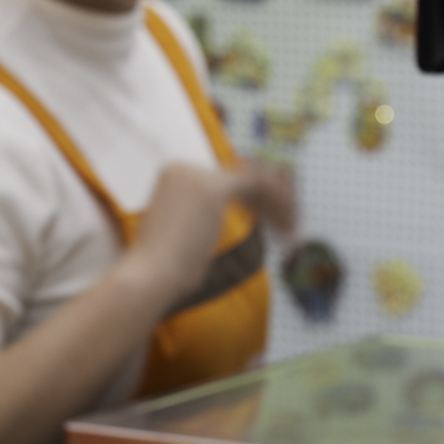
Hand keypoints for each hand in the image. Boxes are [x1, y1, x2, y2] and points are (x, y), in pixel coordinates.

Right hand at [122, 160, 297, 307]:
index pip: (228, 179)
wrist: (150, 276)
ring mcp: (197, 175)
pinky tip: (289, 225)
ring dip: (279, 205)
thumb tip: (218, 221)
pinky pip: (258, 186)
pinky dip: (278, 204)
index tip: (274, 218)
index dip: (256, 199)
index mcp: (175, 175)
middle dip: (272, 200)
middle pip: (244, 177)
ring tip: (293, 230)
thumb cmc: (163, 268)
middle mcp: (185, 168)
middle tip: (291, 222)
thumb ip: (203, 216)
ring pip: (255, 182)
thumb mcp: (184, 232)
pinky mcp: (212, 188)